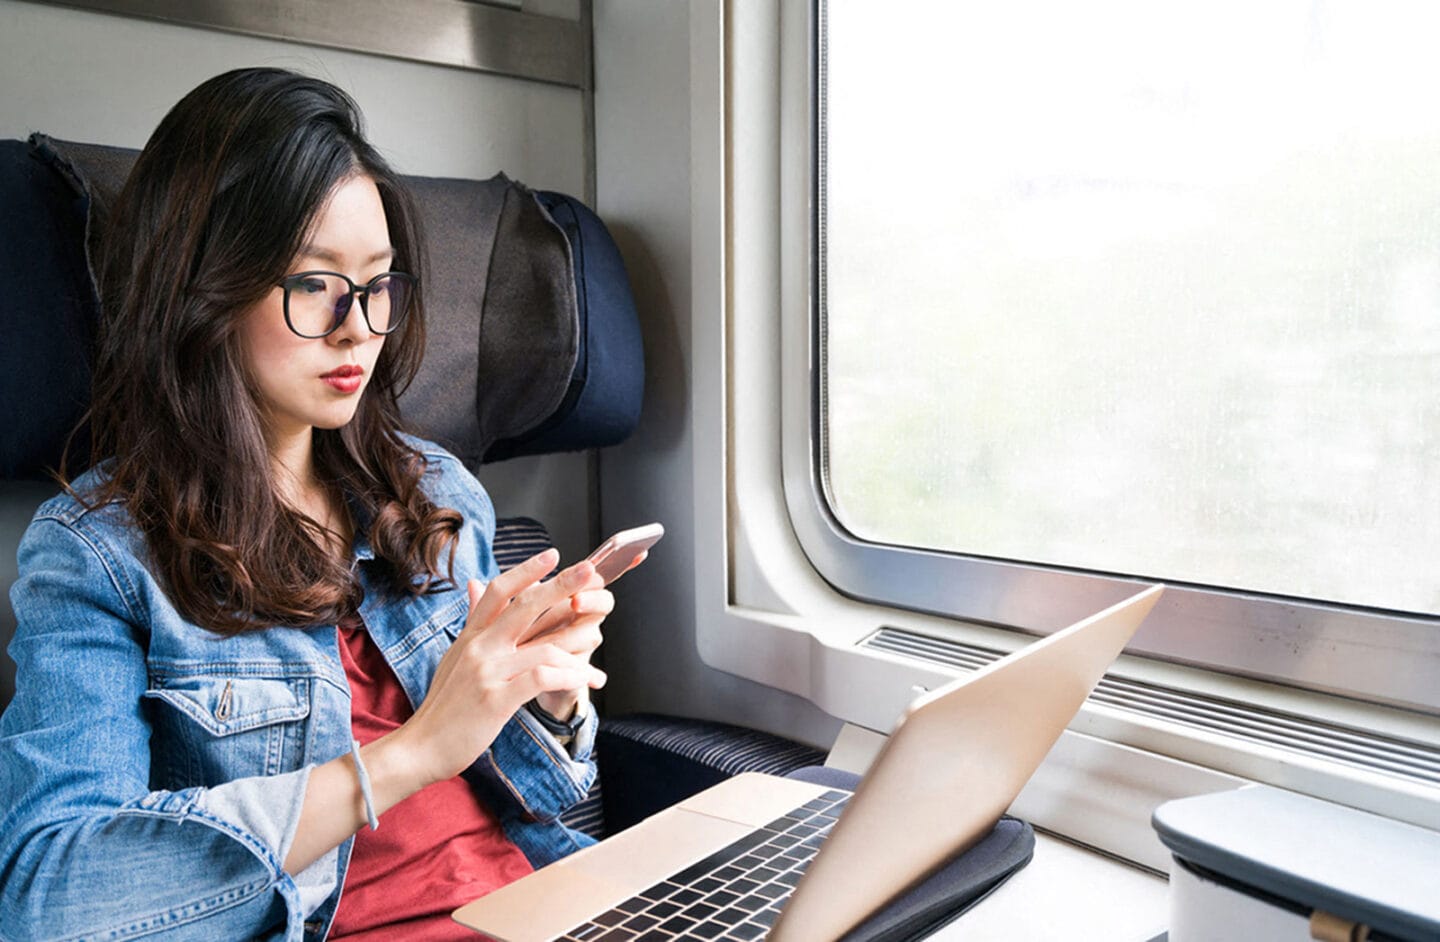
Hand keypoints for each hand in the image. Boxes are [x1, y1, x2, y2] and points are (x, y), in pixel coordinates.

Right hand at [393, 549, 607, 785]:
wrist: (420, 747)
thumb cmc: (443, 706)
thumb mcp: (454, 657)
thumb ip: (473, 623)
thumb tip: (476, 585)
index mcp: (470, 636)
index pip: (499, 591)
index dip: (526, 570)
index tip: (552, 554)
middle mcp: (478, 647)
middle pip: (525, 606)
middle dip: (562, 585)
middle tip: (591, 571)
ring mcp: (486, 672)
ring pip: (544, 648)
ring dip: (579, 653)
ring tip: (598, 665)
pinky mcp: (495, 700)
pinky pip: (542, 679)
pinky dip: (570, 677)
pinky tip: (586, 681)